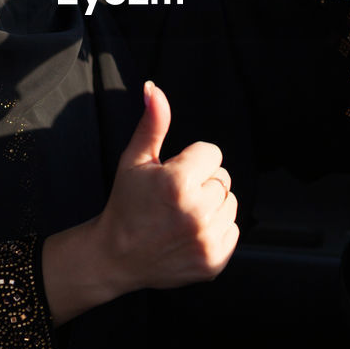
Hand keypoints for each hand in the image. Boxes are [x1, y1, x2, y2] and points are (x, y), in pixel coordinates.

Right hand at [41, 82, 237, 324]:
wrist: (116, 257)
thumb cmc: (126, 203)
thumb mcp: (134, 160)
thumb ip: (152, 123)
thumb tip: (153, 88)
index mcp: (178, 182)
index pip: (212, 153)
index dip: (191, 161)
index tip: (172, 176)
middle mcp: (196, 212)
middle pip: (224, 178)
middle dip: (203, 183)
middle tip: (175, 198)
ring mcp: (206, 239)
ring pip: (231, 203)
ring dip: (212, 206)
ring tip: (182, 215)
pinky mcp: (213, 261)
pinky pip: (234, 229)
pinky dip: (216, 230)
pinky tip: (190, 234)